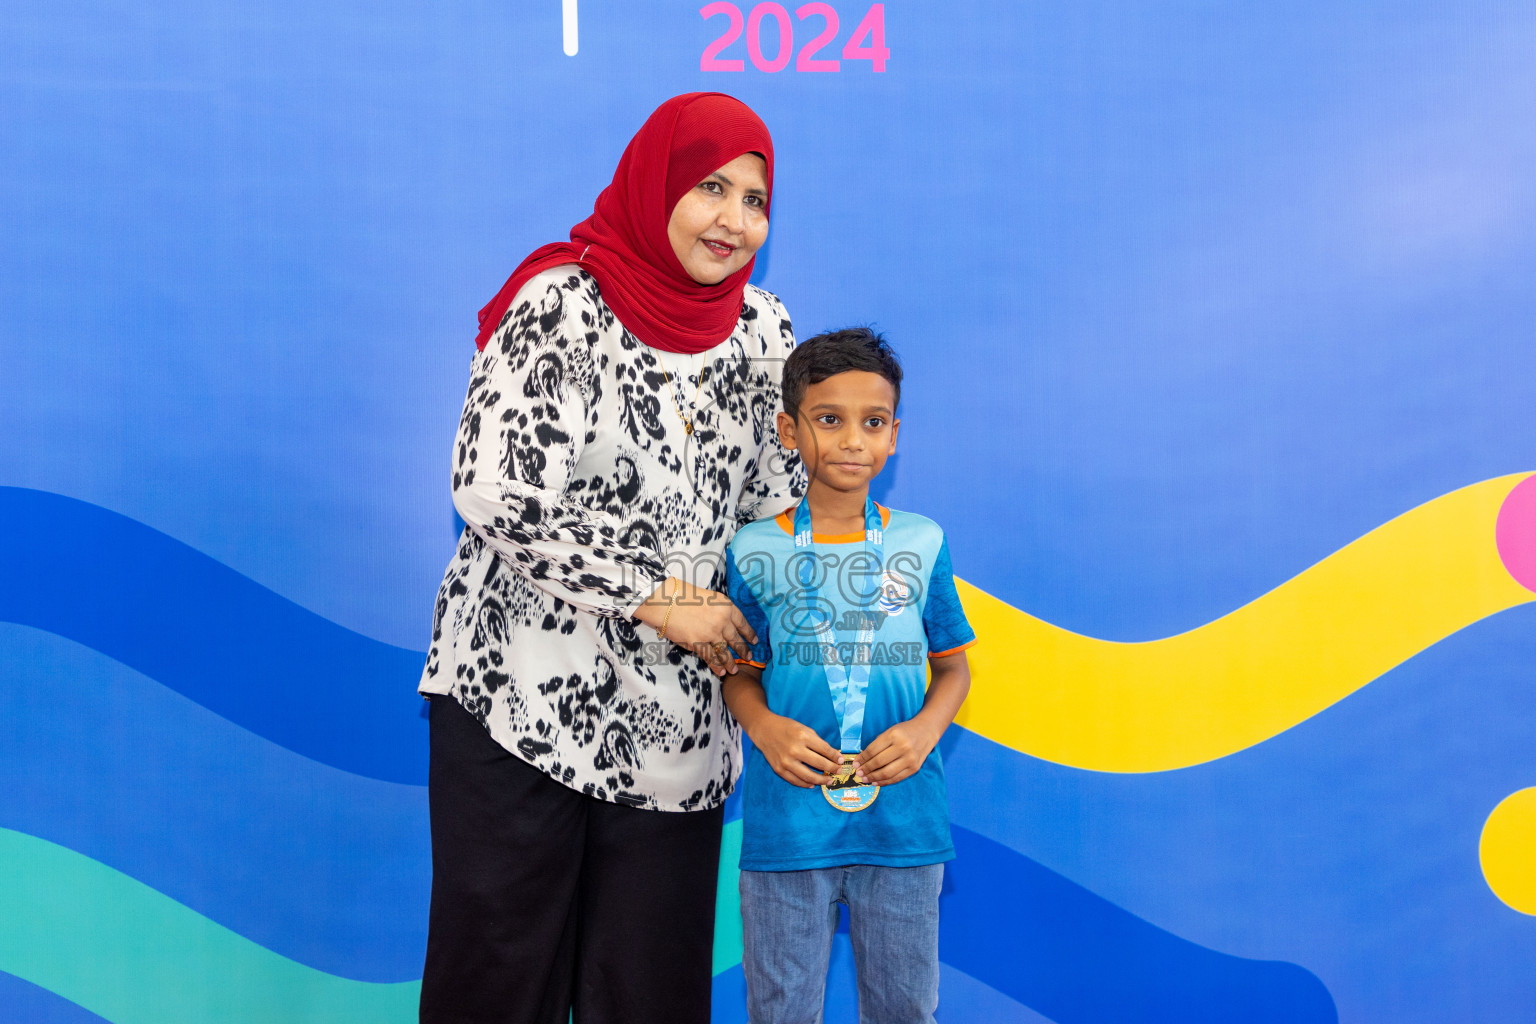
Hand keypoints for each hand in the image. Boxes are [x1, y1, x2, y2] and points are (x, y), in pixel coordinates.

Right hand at [633, 578, 756, 676]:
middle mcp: (722, 620)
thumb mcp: (708, 597)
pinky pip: (710, 657)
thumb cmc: (682, 595)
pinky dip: (716, 666)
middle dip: (743, 650)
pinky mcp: (698, 643)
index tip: (754, 640)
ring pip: (725, 652)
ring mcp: (711, 633)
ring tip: (735, 670)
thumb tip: (723, 624)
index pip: (742, 622)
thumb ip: (718, 610)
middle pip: (736, 639)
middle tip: (749, 657)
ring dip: (731, 662)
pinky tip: (721, 671)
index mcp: (726, 606)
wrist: (665, 601)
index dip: (749, 633)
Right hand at [747, 713, 842, 787]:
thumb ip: (817, 742)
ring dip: (821, 780)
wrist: (764, 730)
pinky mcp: (779, 769)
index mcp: (803, 736)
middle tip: (838, 771)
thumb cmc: (786, 727)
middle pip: (819, 764)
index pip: (825, 750)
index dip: (835, 756)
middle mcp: (795, 750)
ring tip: (829, 781)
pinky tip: (812, 784)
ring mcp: (786, 761)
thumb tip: (832, 755)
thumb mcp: (804, 729)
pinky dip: (805, 784)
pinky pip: (795, 780)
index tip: (841, 760)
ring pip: (808, 776)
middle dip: (832, 769)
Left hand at [854, 719, 942, 786]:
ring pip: (887, 773)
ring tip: (865, 779)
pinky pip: (896, 778)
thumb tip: (862, 760)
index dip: (862, 759)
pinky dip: (885, 782)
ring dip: (873, 778)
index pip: (873, 750)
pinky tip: (876, 782)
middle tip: (858, 773)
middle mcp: (903, 747)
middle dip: (866, 769)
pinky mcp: (914, 768)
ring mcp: (910, 759)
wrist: (926, 731)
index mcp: (894, 735)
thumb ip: (877, 745)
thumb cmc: (905, 731)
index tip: (855, 763)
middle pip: (879, 762)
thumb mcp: (890, 732)